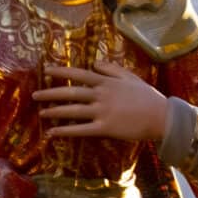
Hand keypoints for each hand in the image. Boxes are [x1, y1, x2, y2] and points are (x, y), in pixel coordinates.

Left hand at [35, 57, 166, 144]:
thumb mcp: (130, 77)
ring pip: (73, 110)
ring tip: (40, 113)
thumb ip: (112, 69)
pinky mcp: (105, 128)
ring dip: (54, 111)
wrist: (162, 117)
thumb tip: (95, 64)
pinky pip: (80, 129)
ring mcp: (102, 112)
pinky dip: (65, 130)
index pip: (79, 74)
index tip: (46, 70)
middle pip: (71, 92)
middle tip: (35, 95)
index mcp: (107, 82)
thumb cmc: (148, 97)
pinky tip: (52, 132)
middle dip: (51, 93)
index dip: (61, 72)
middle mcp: (101, 95)